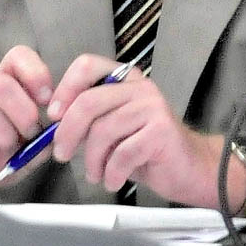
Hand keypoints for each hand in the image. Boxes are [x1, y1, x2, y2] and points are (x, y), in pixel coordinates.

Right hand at [0, 45, 52, 190]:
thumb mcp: (28, 147)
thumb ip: (42, 139)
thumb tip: (52, 135)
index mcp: (2, 85)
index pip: (17, 57)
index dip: (35, 73)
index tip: (46, 100)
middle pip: (2, 84)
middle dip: (23, 113)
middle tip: (29, 135)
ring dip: (5, 137)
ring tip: (6, 155)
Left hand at [48, 54, 245, 208]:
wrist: (192, 168)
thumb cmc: (147, 150)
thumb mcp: (114, 129)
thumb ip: (89, 120)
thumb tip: (53, 124)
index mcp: (125, 79)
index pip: (87, 65)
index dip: (65, 88)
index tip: (54, 116)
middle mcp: (139, 86)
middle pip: (89, 101)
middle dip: (68, 131)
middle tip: (60, 154)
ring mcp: (152, 107)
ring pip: (103, 131)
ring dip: (91, 160)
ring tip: (95, 174)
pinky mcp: (161, 131)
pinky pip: (122, 154)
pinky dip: (111, 173)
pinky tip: (113, 180)